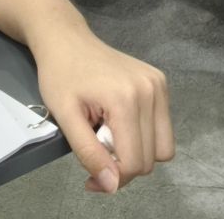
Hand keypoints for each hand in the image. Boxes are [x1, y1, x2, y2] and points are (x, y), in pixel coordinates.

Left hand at [32, 27, 172, 192]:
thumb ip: (89, 153)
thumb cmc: (60, 75)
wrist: (67, 39)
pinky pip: (162, 128)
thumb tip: (111, 185)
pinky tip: (119, 121)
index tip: (90, 176)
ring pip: (163, 148)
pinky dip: (144, 136)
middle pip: (151, 159)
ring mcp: (159, 85)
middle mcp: (151, 91)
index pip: (134, 163)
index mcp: (126, 99)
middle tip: (96, 146)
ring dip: (137, 152)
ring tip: (109, 133)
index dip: (112, 178)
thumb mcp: (65, 117)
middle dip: (124, 165)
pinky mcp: (161, 82)